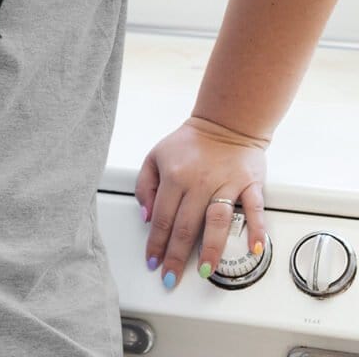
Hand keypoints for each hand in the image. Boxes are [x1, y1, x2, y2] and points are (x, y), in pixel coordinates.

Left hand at [135, 115, 268, 289]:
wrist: (225, 123)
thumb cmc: (190, 143)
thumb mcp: (155, 156)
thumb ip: (145, 185)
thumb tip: (147, 216)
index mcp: (174, 176)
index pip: (162, 217)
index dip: (156, 243)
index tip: (152, 262)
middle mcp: (198, 182)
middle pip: (185, 226)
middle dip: (176, 256)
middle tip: (171, 278)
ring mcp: (226, 183)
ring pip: (216, 221)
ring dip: (210, 249)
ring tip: (205, 271)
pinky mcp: (249, 184)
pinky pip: (254, 208)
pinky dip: (256, 229)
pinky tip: (255, 248)